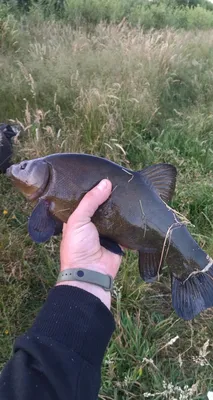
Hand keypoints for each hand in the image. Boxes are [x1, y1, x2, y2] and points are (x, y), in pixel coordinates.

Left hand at [57, 179, 122, 307]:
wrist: (90, 273)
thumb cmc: (77, 246)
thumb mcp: (78, 220)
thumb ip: (90, 201)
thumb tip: (106, 182)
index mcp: (77, 219)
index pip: (84, 200)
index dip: (92, 189)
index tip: (102, 175)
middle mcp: (91, 224)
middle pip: (102, 206)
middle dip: (109, 197)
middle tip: (121, 181)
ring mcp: (105, 233)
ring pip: (115, 216)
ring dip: (121, 208)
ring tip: (131, 190)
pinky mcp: (118, 240)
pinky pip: (126, 228)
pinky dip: (131, 222)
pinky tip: (137, 208)